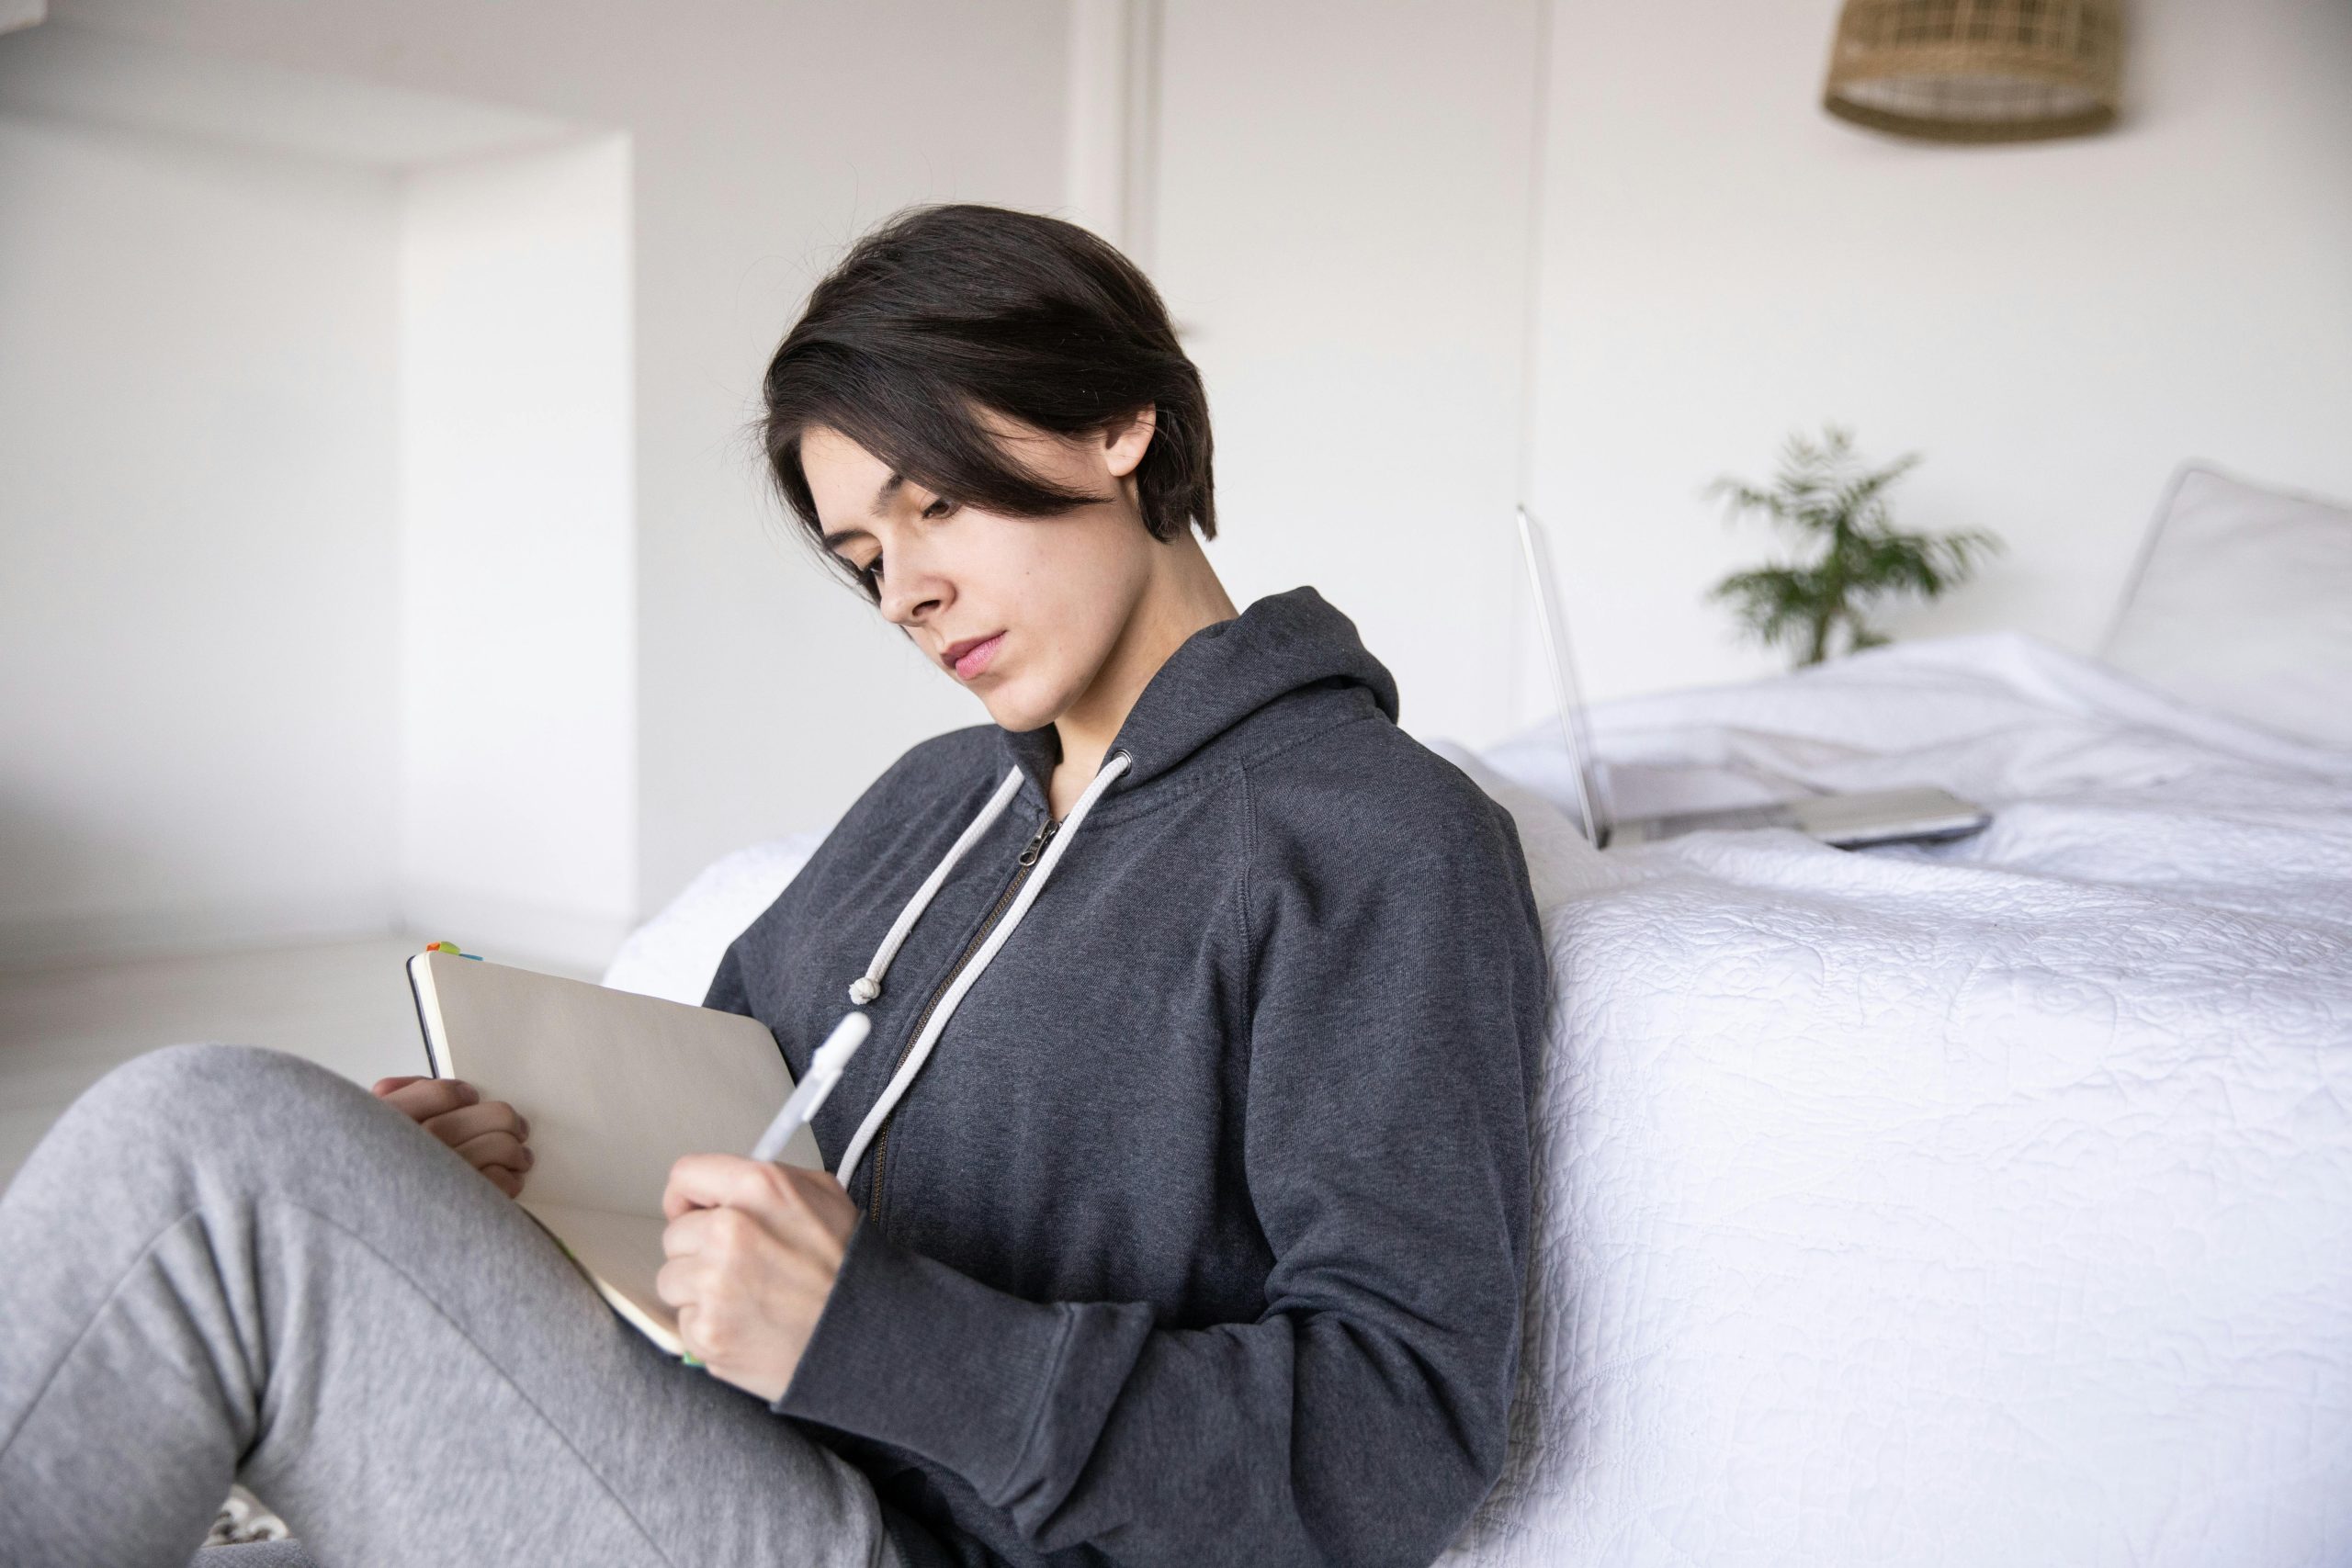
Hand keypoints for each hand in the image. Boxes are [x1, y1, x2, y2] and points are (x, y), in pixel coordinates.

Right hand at [372, 1076, 531, 1197]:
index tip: (471, 1098)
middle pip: (480, 1118)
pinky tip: (509, 1180)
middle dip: (503, 1120)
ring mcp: (435, 1182)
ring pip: (498, 1147)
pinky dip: (510, 1179)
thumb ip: (398, 1100)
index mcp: (384, 1127)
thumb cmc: (370, 1183)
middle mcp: (411, 1152)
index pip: (437, 1094)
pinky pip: (498, 1184)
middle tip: (517, 1127)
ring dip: (515, 1150)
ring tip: (520, 1157)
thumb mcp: (364, 1134)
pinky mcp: (456, 1211)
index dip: (460, 1093)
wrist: (355, 1245)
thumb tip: (442, 1087)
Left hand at [657, 1155, 859, 1400]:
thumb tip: (718, 1190)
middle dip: (700, 1250)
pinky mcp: (708, 1332)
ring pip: (672, 1280)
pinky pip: (684, 1322)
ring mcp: (715, 1285)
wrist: (868, 1335)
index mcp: (757, 1188)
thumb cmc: (847, 1265)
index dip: (690, 1198)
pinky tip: (747, 1325)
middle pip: (675, 1234)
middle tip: (743, 1267)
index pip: (684, 1175)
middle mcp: (729, 1231)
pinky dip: (710, 1327)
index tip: (696, 1214)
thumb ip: (765, 1181)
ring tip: (746, 1298)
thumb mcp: (821, 1194)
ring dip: (699, 1291)